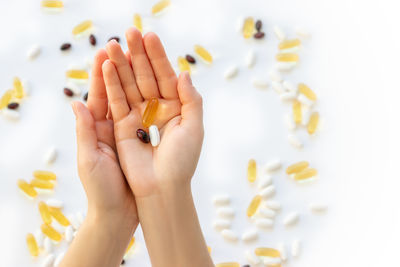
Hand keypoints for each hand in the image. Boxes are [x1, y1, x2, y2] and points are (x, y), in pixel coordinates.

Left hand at [71, 48, 137, 226]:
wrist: (119, 212)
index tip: (106, 53)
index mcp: (97, 128)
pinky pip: (149, 115)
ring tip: (142, 55)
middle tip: (127, 44)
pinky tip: (160, 81)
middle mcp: (114, 126)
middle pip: (118, 91)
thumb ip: (85, 131)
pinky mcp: (145, 139)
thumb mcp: (89, 160)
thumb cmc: (101, 189)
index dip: (101, 74)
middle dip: (121, 68)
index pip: (99, 95)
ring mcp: (131, 131)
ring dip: (137, 77)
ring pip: (135, 99)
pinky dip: (153, 98)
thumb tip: (76, 102)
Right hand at [102, 27, 203, 196]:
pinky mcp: (123, 126)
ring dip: (121, 64)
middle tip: (129, 32)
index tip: (149, 36)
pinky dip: (112, 84)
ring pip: (129, 85)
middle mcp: (157, 108)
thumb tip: (185, 72)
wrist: (163, 188)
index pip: (165, 75)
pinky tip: (107, 67)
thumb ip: (192, 99)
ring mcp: (139, 116)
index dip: (158, 56)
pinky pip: (117, 101)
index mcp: (176, 107)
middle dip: (137, 54)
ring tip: (112, 44)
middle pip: (145, 76)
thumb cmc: (182, 161)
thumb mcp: (194, 127)